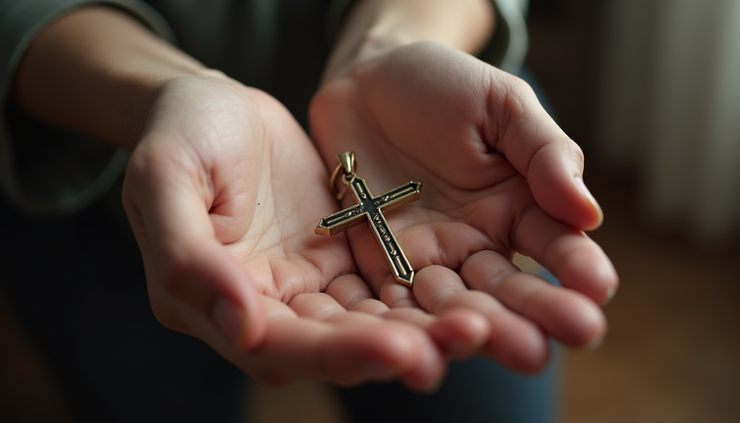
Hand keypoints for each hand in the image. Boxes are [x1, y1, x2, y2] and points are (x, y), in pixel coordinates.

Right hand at [122, 74, 455, 389]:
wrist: (215, 105)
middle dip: (396, 349)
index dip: (335, 353)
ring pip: (365, 322)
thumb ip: (188, 255)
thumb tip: (239, 326)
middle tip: (461, 342)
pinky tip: (467, 298)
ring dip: (421, 330)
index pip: (275, 345)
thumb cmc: (181, 133)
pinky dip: (421, 297)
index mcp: (206, 302)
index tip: (397, 349)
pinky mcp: (336, 263)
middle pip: (332, 345)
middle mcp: (261, 309)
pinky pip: (382, 287)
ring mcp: (302, 287)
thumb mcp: (166, 178)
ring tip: (478, 329)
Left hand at [310, 42, 618, 371]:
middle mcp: (477, 241)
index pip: (554, 242)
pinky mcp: (377, 259)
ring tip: (493, 346)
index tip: (599, 288)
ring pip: (451, 301)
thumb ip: (543, 153)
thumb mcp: (502, 106)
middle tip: (559, 344)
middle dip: (532, 313)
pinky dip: (404, 320)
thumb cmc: (444, 86)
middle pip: (505, 286)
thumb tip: (588, 212)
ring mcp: (426, 255)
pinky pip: (390, 294)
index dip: (576, 264)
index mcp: (519, 205)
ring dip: (472, 327)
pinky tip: (419, 345)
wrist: (368, 80)